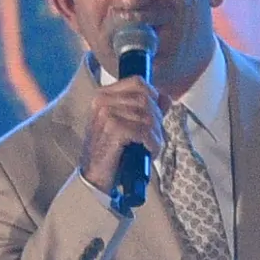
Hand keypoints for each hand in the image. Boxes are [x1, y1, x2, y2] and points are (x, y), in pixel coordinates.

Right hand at [79, 77, 165, 191]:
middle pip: (146, 99)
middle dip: (157, 119)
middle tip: (154, 136)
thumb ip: (145, 109)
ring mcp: (107, 114)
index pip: (137, 82)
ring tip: (151, 147)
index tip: (156, 112)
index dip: (153, 95)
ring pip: (148, 116)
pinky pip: (146, 131)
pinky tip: (150, 152)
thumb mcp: (126, 125)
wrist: (94, 177)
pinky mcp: (114, 129)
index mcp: (103, 96)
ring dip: (156, 134)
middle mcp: (103, 102)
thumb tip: (166, 97)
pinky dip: (153, 143)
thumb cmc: (110, 151)